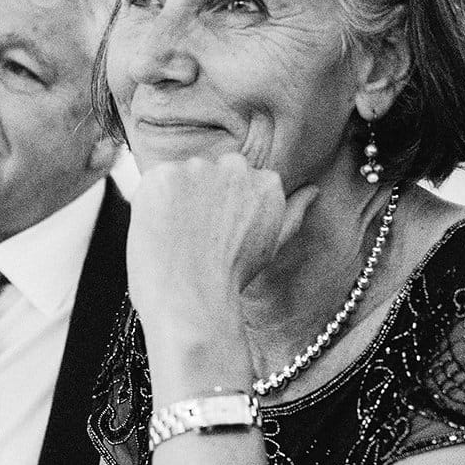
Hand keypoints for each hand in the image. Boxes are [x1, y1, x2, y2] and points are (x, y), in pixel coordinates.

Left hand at [126, 148, 315, 339]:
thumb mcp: (272, 244)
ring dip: (173, 201)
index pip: (233, 181)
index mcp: (266, 181)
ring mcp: (197, 168)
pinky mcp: (162, 174)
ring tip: (176, 237)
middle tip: (193, 237)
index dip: (217, 209)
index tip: (213, 233)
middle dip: (198, 199)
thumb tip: (314, 190)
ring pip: (178, 177)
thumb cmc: (231, 277)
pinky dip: (151, 204)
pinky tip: (159, 231)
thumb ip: (292, 212)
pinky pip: (152, 183)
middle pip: (207, 173)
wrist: (193, 298)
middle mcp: (235, 166)